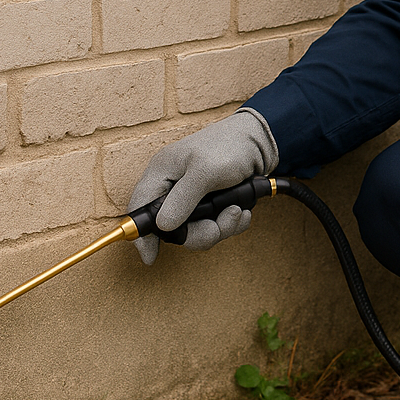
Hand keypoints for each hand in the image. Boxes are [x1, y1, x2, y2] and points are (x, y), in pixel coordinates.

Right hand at [128, 109, 278, 264]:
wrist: (261, 141)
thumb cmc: (230, 146)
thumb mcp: (205, 170)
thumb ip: (183, 198)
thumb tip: (163, 226)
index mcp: (162, 173)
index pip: (139, 208)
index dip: (141, 235)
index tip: (150, 257)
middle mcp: (173, 187)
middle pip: (172, 228)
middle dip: (199, 233)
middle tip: (217, 226)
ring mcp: (192, 197)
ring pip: (197, 230)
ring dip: (220, 228)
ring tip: (237, 211)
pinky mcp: (211, 203)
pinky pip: (215, 225)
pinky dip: (230, 223)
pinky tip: (242, 211)